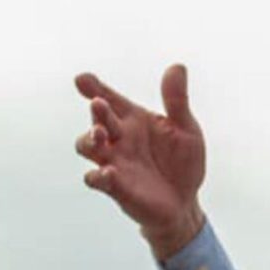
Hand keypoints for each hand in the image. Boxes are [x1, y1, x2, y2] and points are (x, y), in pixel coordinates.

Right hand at [74, 64, 206, 258]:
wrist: (185, 202)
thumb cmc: (183, 163)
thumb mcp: (187, 130)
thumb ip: (177, 101)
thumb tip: (178, 66)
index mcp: (133, 119)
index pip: (109, 98)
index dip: (94, 87)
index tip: (83, 79)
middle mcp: (118, 138)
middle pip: (97, 120)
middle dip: (97, 112)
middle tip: (100, 104)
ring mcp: (114, 162)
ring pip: (86, 146)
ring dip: (89, 139)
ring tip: (100, 135)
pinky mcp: (116, 188)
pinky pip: (96, 180)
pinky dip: (99, 176)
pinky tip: (109, 173)